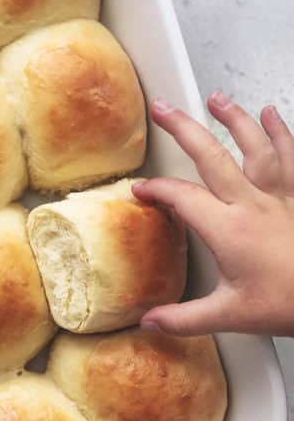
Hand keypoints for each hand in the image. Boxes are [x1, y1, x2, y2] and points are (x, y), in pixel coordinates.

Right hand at [132, 91, 293, 336]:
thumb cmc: (290, 303)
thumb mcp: (231, 316)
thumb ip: (185, 319)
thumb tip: (151, 322)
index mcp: (229, 230)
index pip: (181, 197)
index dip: (156, 189)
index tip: (141, 189)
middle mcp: (253, 205)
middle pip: (212, 156)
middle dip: (183, 129)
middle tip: (163, 109)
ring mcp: (281, 197)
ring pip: (254, 146)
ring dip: (233, 119)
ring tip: (216, 99)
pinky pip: (291, 157)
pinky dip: (281, 133)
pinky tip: (272, 115)